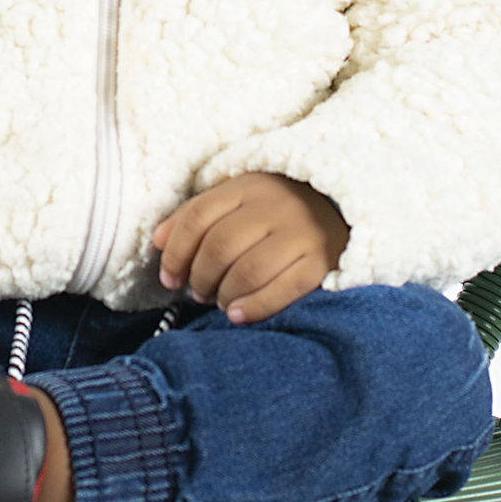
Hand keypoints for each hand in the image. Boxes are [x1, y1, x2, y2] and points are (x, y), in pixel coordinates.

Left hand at [152, 174, 349, 323]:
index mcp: (248, 186)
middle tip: (198, 292)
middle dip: (200, 277)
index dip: (176, 252)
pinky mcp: (322, 261)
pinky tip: (237, 315)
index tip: (169, 277)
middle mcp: (275, 206)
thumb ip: (196, 216)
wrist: (342, 209)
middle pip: (220, 246)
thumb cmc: (277, 210)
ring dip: (224, 294)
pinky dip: (253, 306)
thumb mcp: (237, 200)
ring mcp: (301, 233)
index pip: (198, 218)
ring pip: (247, 269)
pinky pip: (282, 290)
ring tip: (221, 302)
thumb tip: (158, 241)